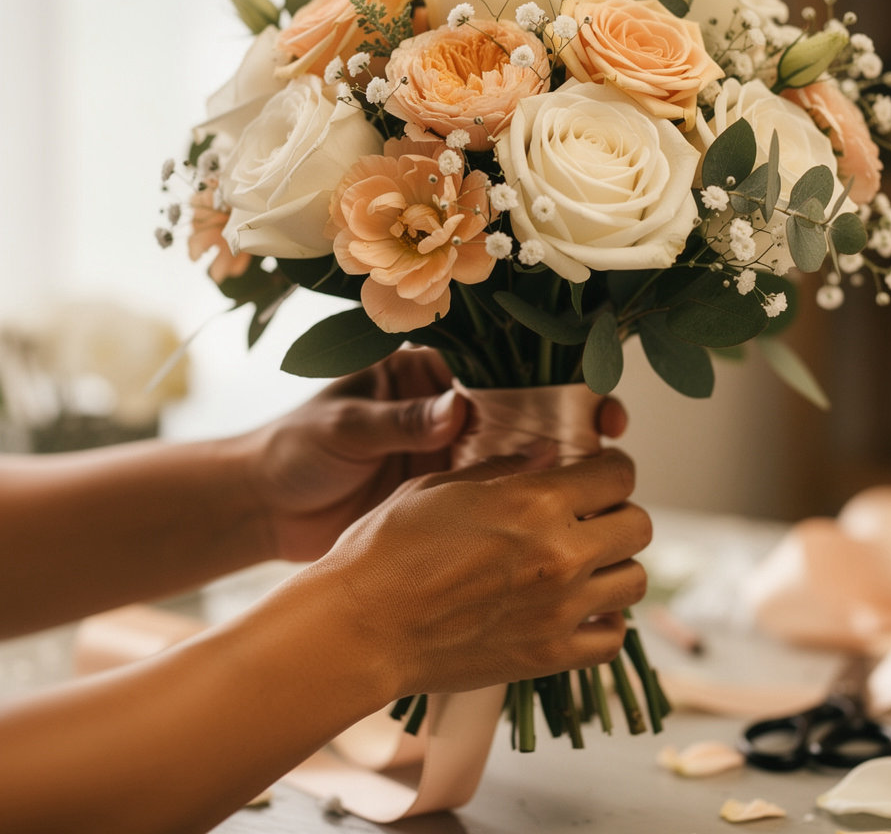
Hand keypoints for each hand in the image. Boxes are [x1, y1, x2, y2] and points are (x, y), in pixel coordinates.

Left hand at [242, 347, 629, 561]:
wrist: (262, 509)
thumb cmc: (295, 448)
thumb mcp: (344, 426)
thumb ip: (398, 419)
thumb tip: (456, 410)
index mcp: (427, 377)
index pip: (504, 370)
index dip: (553, 382)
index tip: (594, 403)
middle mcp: (449, 415)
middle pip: (525, 416)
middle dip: (572, 428)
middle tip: (614, 444)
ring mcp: (452, 463)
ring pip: (520, 464)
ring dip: (560, 475)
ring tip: (603, 492)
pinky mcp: (446, 507)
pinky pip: (497, 505)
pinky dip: (527, 516)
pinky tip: (561, 532)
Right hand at [321, 446, 650, 697]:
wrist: (360, 628)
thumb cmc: (386, 549)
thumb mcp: (440, 486)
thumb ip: (504, 468)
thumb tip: (549, 453)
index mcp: (535, 501)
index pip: (618, 476)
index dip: (612, 468)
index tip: (600, 473)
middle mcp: (560, 553)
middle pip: (639, 526)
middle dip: (619, 513)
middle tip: (592, 516)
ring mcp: (560, 610)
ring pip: (636, 580)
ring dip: (616, 565)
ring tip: (586, 562)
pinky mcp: (549, 656)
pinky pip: (613, 638)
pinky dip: (606, 620)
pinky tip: (579, 607)